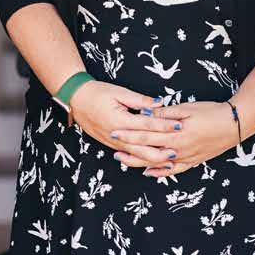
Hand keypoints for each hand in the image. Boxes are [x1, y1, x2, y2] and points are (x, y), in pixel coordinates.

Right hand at [68, 81, 183, 166]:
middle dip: (160, 151)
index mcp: (120, 120)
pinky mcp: (111, 144)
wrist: (76, 100)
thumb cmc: (98, 93)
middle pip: (142, 148)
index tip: (179, 125)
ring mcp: (113, 142)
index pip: (147, 124)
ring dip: (152, 160)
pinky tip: (151, 162)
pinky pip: (128, 155)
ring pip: (135, 156)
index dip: (164, 125)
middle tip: (177, 151)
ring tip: (168, 161)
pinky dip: (141, 159)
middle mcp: (116, 135)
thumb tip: (159, 103)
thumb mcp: (120, 92)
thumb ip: (140, 100)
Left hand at [111, 100, 238, 177]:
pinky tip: (149, 173)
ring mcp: (185, 158)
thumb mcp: (188, 107)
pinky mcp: (193, 162)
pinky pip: (173, 171)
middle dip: (129, 150)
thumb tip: (147, 114)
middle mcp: (177, 150)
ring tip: (123, 161)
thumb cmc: (212, 112)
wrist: (234, 125)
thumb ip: (166, 113)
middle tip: (113, 149)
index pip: (146, 135)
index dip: (129, 135)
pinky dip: (160, 173)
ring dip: (139, 162)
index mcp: (175, 134)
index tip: (114, 132)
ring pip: (157, 164)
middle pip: (148, 151)